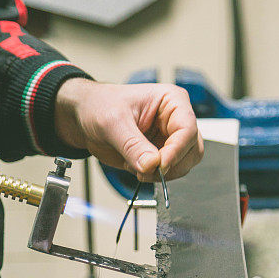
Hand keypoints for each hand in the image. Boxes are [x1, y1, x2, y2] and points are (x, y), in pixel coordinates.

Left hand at [55, 79, 203, 180]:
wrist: (86, 117)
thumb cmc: (100, 106)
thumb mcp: (113, 123)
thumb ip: (132, 145)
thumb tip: (152, 165)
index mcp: (171, 101)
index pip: (188, 129)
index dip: (177, 150)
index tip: (160, 165)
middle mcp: (175, 120)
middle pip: (192, 150)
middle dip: (170, 165)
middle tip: (145, 169)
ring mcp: (170, 139)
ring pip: (184, 164)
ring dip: (161, 173)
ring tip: (135, 165)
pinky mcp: (161, 155)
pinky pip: (169, 173)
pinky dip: (153, 176)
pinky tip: (134, 166)